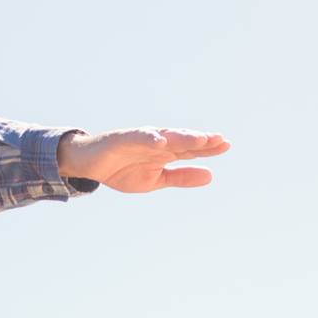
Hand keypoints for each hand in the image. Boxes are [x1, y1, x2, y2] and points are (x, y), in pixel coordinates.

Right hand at [58, 128, 228, 192]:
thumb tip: (211, 176)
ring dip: (181, 137)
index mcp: (165, 152)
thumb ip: (181, 177)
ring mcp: (140, 139)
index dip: (207, 147)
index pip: (189, 148)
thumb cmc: (122, 169)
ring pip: (164, 136)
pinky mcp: (122, 138)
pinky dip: (149, 138)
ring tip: (198, 139)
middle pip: (181, 140)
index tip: (226, 145)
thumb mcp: (156, 180)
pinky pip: (137, 137)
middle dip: (199, 140)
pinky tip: (161, 142)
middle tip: (218, 140)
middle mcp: (156, 142)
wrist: (90, 165)